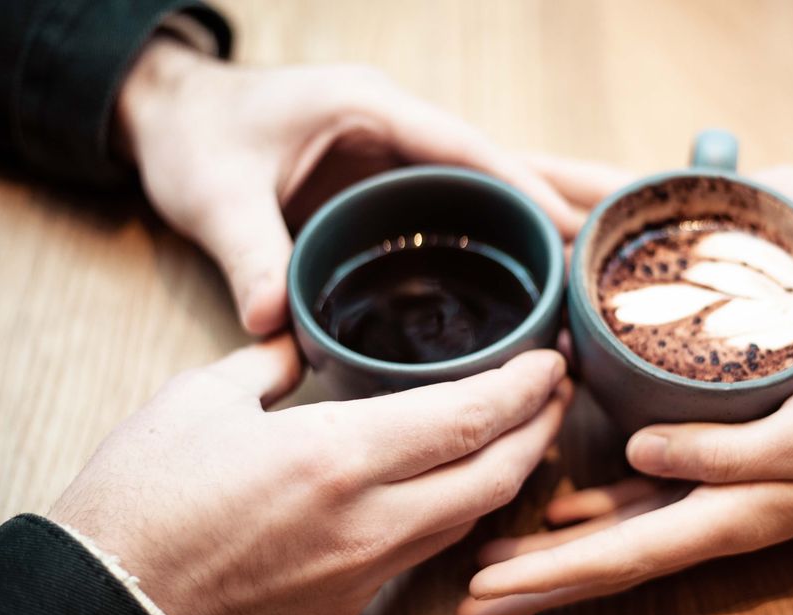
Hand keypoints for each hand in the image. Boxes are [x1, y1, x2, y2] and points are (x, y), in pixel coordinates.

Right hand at [50, 337, 571, 614]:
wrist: (106, 609)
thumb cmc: (140, 498)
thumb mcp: (199, 400)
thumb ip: (266, 365)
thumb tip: (296, 349)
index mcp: (337, 455)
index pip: (470, 417)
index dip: (525, 386)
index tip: (550, 358)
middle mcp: (370, 520)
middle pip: (498, 476)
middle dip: (542, 429)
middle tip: (557, 391)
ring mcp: (364, 573)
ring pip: (471, 519)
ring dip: (509, 473)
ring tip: (520, 431)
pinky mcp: (348, 607)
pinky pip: (426, 553)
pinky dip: (458, 512)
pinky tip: (453, 485)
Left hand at [115, 38, 582, 333]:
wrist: (172, 117)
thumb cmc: (195, 138)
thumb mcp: (215, 195)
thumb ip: (248, 254)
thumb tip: (272, 326)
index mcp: (370, 110)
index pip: (468, 149)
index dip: (525, 188)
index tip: (574, 230)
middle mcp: (397, 127)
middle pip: (498, 165)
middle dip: (559, 199)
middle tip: (620, 239)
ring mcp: (396, 153)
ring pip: (486, 185)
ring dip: (537, 218)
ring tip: (597, 260)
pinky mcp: (387, 183)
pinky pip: (456, 208)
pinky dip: (497, 235)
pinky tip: (528, 275)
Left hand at [455, 352, 792, 614]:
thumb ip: (720, 452)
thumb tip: (633, 456)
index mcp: (724, 517)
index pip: (615, 559)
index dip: (545, 578)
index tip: (483, 595)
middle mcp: (712, 516)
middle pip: (602, 562)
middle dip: (532, 585)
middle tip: (465, 605)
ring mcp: (719, 498)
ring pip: (616, 535)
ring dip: (553, 554)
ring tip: (495, 564)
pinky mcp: (729, 470)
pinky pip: (647, 500)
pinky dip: (599, 510)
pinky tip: (567, 505)